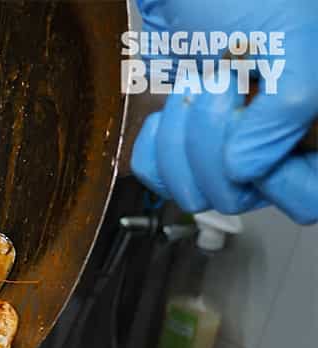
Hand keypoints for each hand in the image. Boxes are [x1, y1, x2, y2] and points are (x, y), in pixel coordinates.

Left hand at [131, 0, 317, 223]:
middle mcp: (277, 149)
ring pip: (193, 190)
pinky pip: (159, 175)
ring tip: (199, 85)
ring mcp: (229, 150)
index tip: (252, 124)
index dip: (274, 176)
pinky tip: (171, 109)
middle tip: (220, 85)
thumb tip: (243, 170)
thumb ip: (288, 109)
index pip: (306, 197)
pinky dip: (155, 144)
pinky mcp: (184, 146)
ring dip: (182, 139)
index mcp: (316, 131)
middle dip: (213, 143)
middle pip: (238, 197)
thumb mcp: (296, 41)